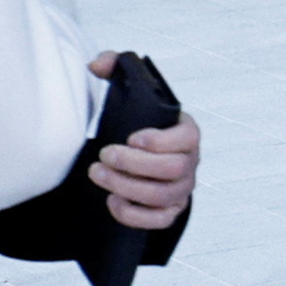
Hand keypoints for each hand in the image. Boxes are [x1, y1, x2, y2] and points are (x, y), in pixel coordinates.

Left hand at [80, 54, 199, 229]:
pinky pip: (160, 220)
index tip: (131, 137)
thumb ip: (115, 67)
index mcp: (185, 133)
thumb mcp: (128, 90)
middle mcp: (189, 163)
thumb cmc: (136, 123)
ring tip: (97, 174)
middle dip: (134, 164)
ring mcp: (181, 189)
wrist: (139, 158)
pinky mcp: (168, 210)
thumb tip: (96, 65)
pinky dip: (135, 215)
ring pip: (163, 196)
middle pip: (174, 169)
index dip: (161, 141)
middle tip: (103, 156)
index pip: (188, 139)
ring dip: (127, 187)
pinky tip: (112, 201)